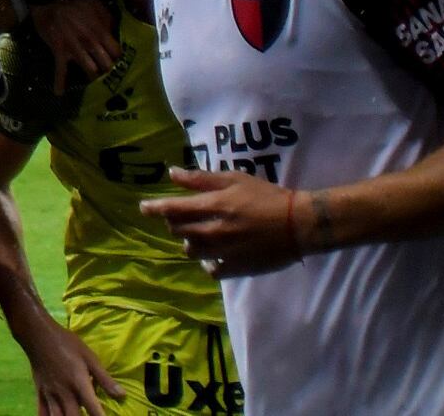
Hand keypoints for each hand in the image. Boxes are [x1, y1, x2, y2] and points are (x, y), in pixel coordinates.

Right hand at [12, 311, 121, 415]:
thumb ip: (104, 378)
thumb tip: (122, 395)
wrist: (38, 334)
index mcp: (79, 383)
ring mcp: (50, 393)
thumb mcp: (89, 357)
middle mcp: (64, 392)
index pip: (93, 408)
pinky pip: (42, 411)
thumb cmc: (66, 343)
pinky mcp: (40, 392)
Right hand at [27, 0, 120, 90]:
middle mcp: (90, 43)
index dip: (120, 59)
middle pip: (106, 65)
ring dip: (93, 80)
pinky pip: (60, 69)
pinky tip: (58, 92)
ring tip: (97, 87)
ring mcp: (75, 49)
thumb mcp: (96, 4)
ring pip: (89, 70)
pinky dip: (59, 81)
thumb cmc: (74, 3)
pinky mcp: (60, 51)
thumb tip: (114, 32)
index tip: (121, 64)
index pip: (116, 52)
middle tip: (113, 80)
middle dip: (110, 73)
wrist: (48, 0)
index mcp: (101, 31)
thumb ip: (107, 18)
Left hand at [140, 169, 308, 276]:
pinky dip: (207, 263)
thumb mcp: (234, 179)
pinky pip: (211, 270)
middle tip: (181, 218)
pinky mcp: (236, 268)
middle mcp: (213, 230)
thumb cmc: (266, 196)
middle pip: (178, 230)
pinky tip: (212, 256)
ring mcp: (224, 251)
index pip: (172, 209)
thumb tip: (172, 173)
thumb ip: (201, 179)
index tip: (144, 208)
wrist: (299, 224)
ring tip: (198, 235)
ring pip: (191, 250)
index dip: (154, 209)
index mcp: (212, 205)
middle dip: (175, 223)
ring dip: (189, 241)